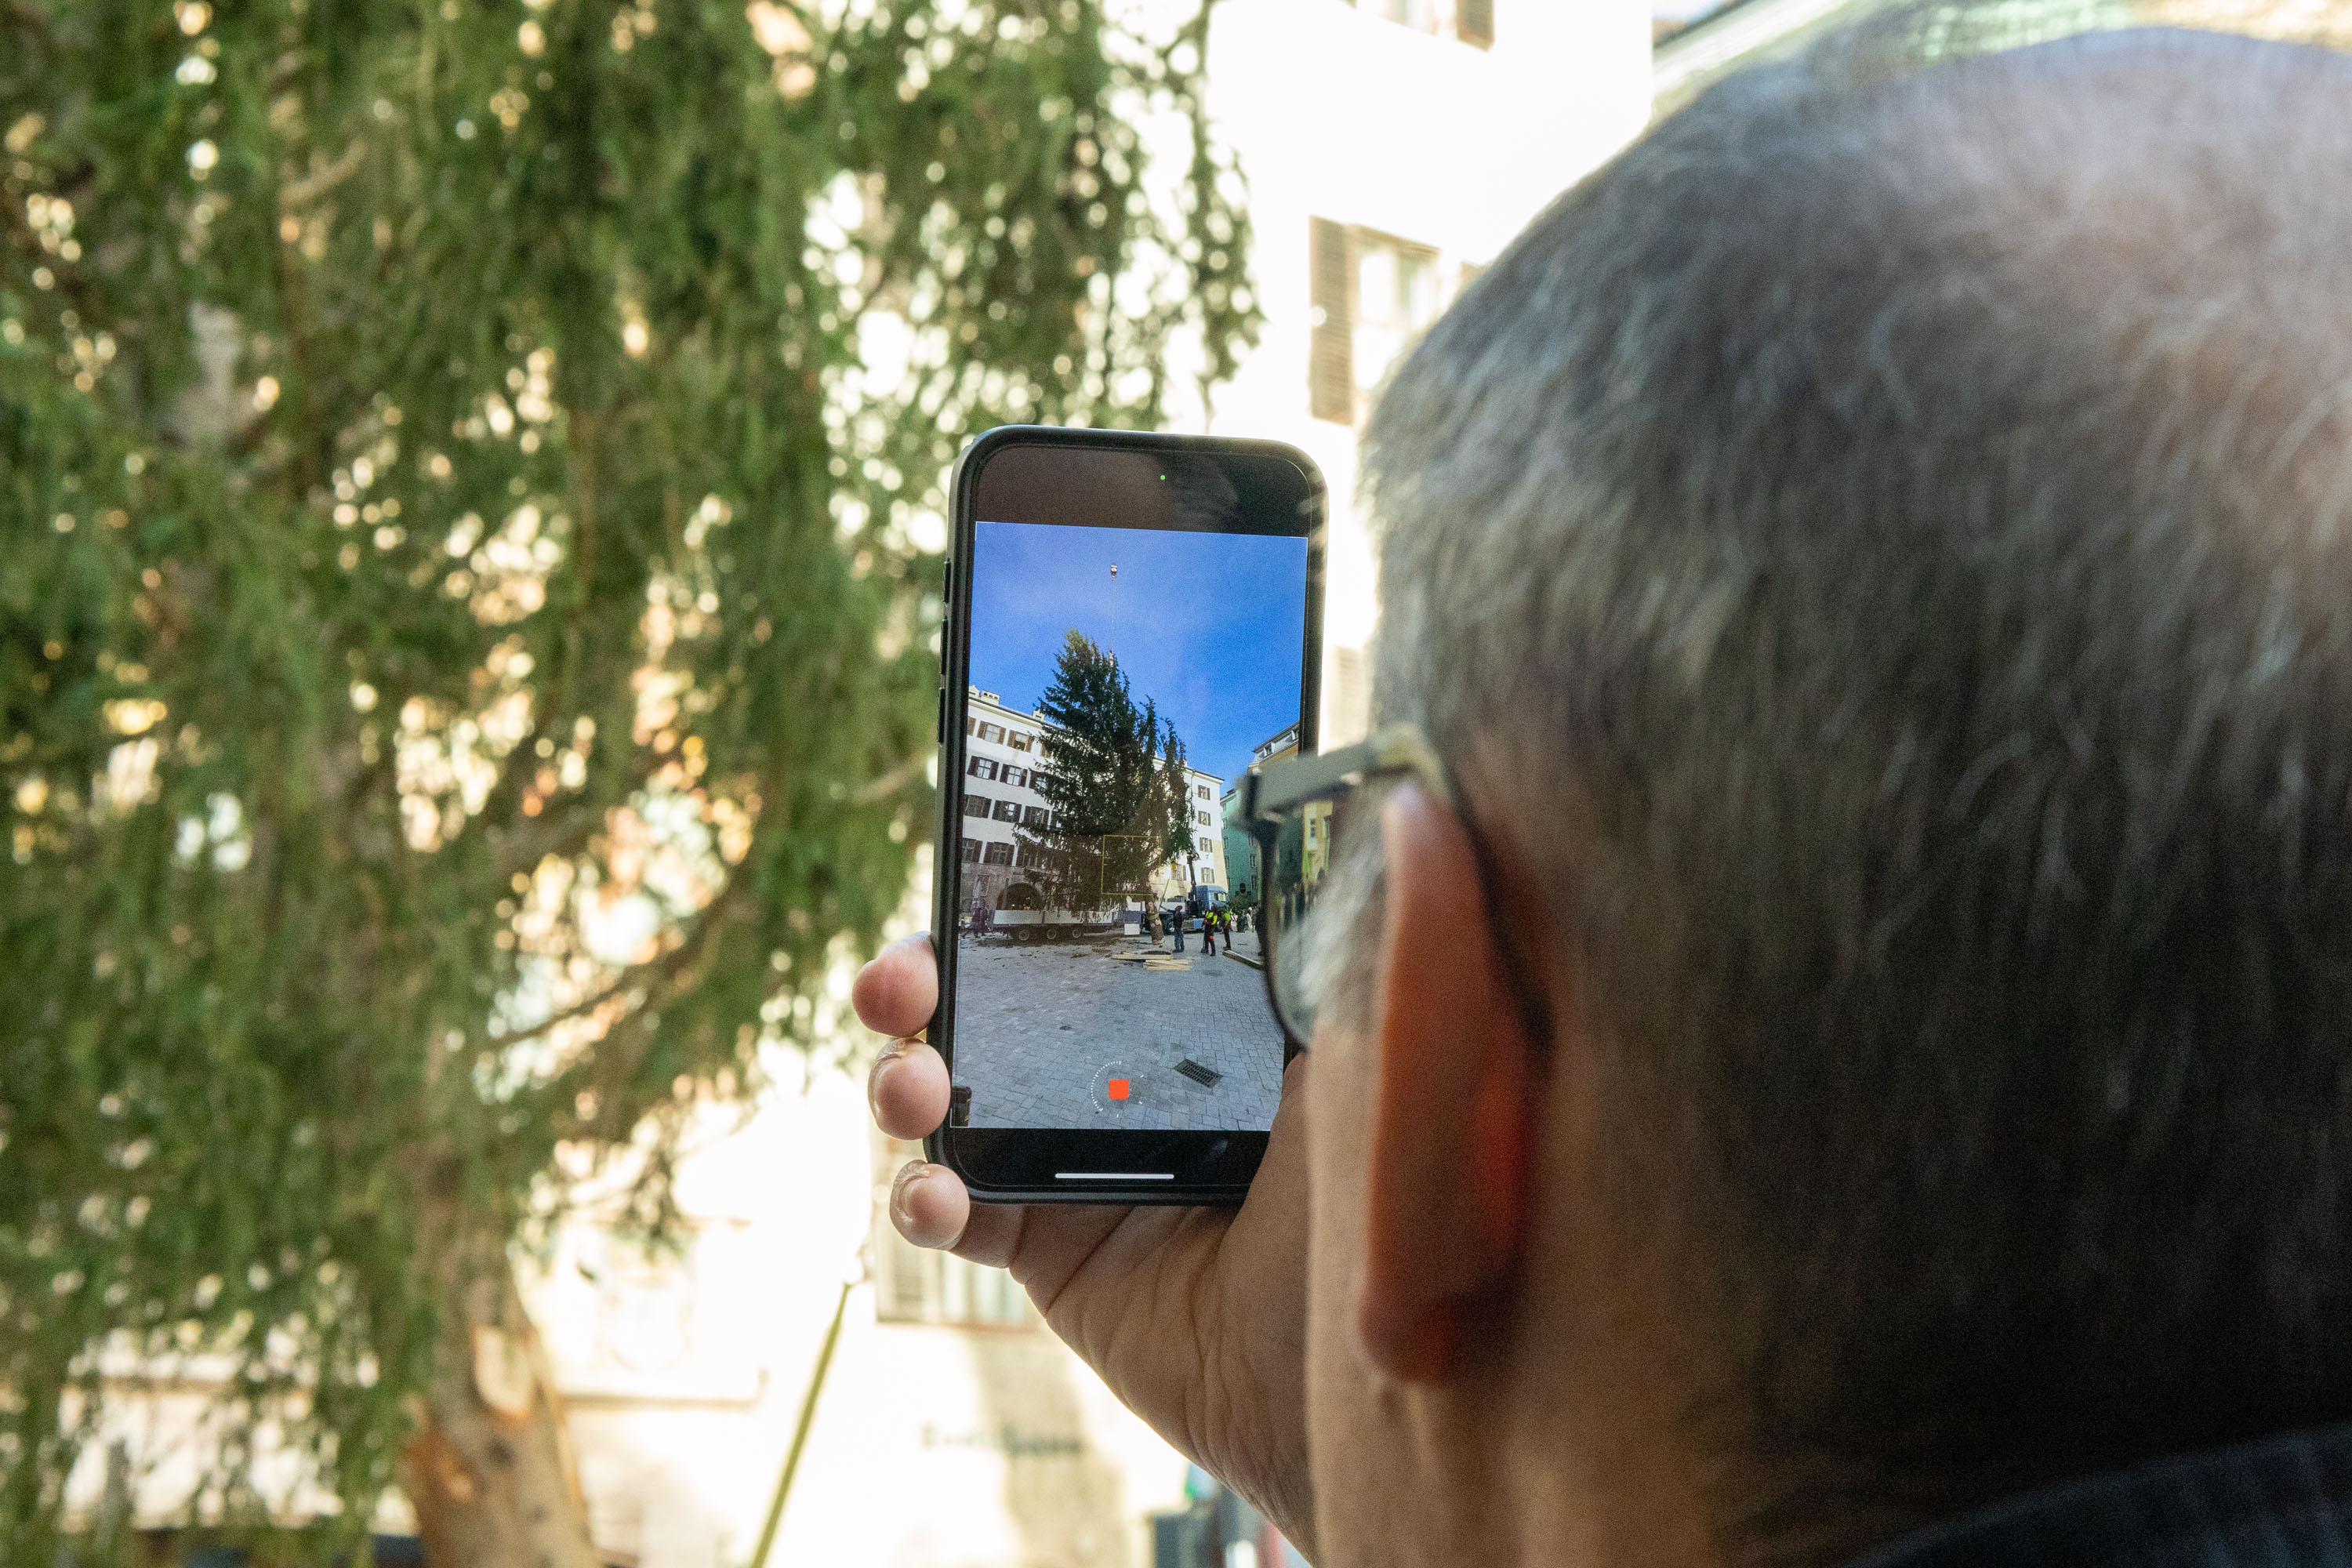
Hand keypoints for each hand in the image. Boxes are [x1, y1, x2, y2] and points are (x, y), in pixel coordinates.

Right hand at [857, 935, 1315, 1554]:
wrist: (1349, 1370)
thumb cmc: (1363, 1208)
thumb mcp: (1350, 1068)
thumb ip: (1309, 974)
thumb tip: (1325, 860)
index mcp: (1177, 1025)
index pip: (1074, 944)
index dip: (1006, 911)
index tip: (967, 887)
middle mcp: (1112, 1085)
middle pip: (986, 1011)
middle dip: (919, 983)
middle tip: (897, 984)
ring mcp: (1068, 1168)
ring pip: (950, 1105)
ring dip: (905, 1083)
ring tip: (912, 1089)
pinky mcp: (1044, 1253)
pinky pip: (957, 1216)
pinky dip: (922, 1199)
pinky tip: (935, 1194)